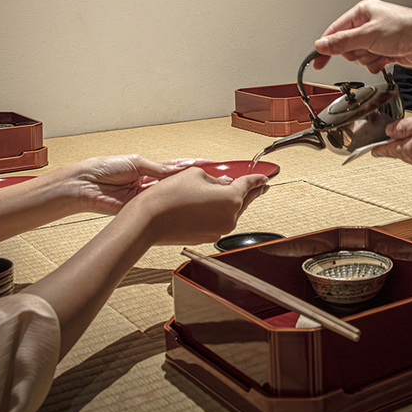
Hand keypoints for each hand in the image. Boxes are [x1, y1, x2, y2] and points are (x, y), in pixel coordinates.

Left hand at [46, 155, 202, 215]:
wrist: (84, 186)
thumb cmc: (103, 168)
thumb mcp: (136, 163)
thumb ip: (159, 169)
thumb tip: (179, 170)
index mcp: (149, 168)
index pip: (177, 166)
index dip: (194, 165)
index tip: (212, 165)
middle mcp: (150, 182)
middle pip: (178, 182)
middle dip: (196, 181)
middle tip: (215, 180)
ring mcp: (147, 197)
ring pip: (172, 194)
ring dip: (187, 193)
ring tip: (204, 190)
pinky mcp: (141, 209)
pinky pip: (160, 207)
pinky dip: (172, 205)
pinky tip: (184, 203)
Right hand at [125, 165, 267, 244]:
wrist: (148, 222)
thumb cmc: (168, 197)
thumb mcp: (195, 175)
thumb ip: (215, 179)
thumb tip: (222, 184)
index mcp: (231, 199)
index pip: (249, 185)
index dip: (257, 178)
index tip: (264, 177)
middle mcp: (229, 217)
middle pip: (244, 201)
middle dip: (253, 192)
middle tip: (261, 186)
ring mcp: (219, 230)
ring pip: (232, 212)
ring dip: (232, 202)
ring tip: (232, 193)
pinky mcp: (207, 237)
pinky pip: (219, 221)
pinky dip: (219, 212)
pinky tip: (212, 206)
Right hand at [314, 0, 411, 73]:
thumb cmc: (406, 28)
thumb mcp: (368, 35)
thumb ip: (342, 42)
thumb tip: (322, 45)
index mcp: (363, 12)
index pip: (336, 30)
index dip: (326, 45)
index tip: (317, 59)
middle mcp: (369, 24)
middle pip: (347, 46)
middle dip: (356, 52)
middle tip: (367, 48)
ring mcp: (378, 39)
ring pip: (359, 57)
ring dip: (368, 58)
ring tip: (381, 51)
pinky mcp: (386, 51)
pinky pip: (370, 63)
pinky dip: (376, 63)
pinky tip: (386, 58)